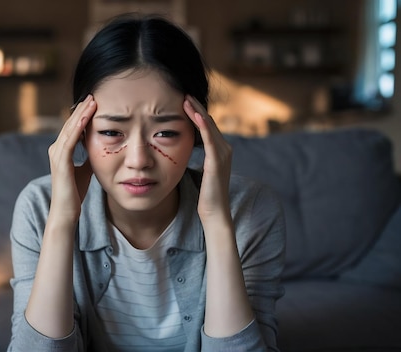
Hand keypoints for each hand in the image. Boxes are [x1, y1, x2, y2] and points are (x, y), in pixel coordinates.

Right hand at [48, 95, 96, 220]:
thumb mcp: (86, 169)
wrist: (66, 211)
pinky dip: (78, 127)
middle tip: (93, 94)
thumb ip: (89, 156)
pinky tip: (86, 117)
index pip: (73, 127)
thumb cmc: (75, 192)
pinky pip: (70, 140)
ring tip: (92, 100)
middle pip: (70, 124)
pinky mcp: (61, 162)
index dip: (82, 115)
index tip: (94, 102)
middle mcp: (56, 149)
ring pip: (70, 129)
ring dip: (81, 114)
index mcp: (61, 150)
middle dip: (82, 109)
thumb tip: (101, 146)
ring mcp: (57, 155)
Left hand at [183, 95, 232, 223]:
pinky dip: (203, 125)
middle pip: (209, 121)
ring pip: (210, 126)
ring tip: (185, 98)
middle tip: (183, 93)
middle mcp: (225, 149)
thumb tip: (184, 150)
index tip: (183, 101)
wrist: (214, 213)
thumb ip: (197, 158)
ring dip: (197, 110)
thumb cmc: (204, 195)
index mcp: (220, 150)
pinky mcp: (217, 160)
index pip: (207, 125)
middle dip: (196, 106)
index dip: (196, 112)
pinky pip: (210, 138)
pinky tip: (195, 114)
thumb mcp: (200, 171)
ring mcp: (223, 154)